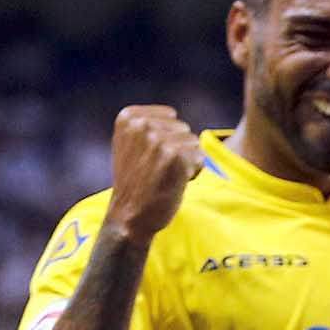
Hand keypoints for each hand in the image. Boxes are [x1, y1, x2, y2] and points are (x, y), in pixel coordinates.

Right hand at [104, 104, 206, 240]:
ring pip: (194, 143)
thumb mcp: (130, 144)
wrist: (130, 215)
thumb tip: (173, 114)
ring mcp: (157, 139)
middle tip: (157, 169)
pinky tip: (173, 183)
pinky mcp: (174, 156)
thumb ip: (146, 125)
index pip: (170, 116)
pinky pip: (200, 159)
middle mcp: (141, 124)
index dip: (166, 137)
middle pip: (183, 128)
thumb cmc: (135, 182)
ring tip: (164, 176)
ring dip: (186, 161)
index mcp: (128, 117)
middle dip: (177, 149)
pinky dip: (192, 173)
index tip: (148, 156)